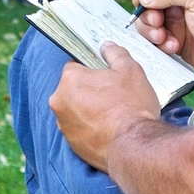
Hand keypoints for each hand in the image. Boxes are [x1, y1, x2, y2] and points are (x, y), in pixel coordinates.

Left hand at [50, 43, 160, 171]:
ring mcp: (64, 125)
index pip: (76, 65)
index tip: (106, 75)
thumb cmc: (131, 106)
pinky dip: (91, 127)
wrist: (133, 146)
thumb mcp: (130, 69)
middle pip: (74, 88)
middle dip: (90, 89)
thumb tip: (107, 47)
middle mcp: (60, 102)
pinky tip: (109, 128)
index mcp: (70, 79)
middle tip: (113, 94)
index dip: (92, 68)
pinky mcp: (72, 145)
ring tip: (113, 113)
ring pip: (76, 109)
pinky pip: (80, 129)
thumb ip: (115, 54)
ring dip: (89, 109)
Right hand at [131, 0, 193, 76]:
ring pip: (148, 21)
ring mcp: (175, 20)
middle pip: (147, 0)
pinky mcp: (173, 38)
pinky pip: (155, 39)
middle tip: (158, 22)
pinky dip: (160, 44)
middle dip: (148, 13)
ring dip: (152, 31)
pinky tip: (174, 47)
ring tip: (164, 38)